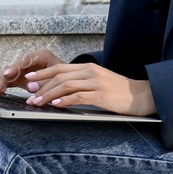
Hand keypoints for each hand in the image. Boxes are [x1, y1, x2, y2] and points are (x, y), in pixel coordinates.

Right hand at [0, 47, 63, 95]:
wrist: (68, 80)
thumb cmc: (66, 77)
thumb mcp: (59, 79)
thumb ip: (46, 83)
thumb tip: (30, 86)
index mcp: (42, 55)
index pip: (26, 60)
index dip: (16, 68)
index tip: (8, 74)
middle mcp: (32, 60)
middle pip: (15, 67)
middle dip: (5, 77)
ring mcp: (26, 68)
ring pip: (11, 73)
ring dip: (3, 82)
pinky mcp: (22, 77)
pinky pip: (11, 80)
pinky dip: (5, 85)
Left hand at [16, 60, 156, 116]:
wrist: (143, 95)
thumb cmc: (120, 92)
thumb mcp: (99, 82)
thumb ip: (82, 83)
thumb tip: (60, 92)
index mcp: (89, 68)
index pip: (60, 68)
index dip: (43, 73)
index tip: (30, 79)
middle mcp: (91, 72)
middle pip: (60, 76)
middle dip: (42, 85)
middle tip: (29, 94)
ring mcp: (97, 83)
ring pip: (66, 86)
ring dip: (49, 95)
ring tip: (37, 102)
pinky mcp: (102, 95)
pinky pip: (79, 96)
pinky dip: (65, 101)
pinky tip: (56, 105)